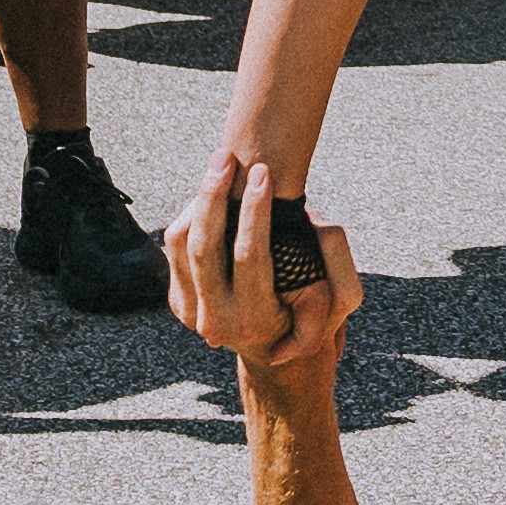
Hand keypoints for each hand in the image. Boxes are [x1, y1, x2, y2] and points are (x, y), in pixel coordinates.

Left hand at [165, 158, 360, 374]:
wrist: (271, 347)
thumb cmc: (305, 314)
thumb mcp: (330, 299)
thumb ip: (333, 264)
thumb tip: (316, 223)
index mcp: (256, 319)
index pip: (250, 255)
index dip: (255, 210)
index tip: (263, 173)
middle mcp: (217, 321)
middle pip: (204, 246)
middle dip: (215, 194)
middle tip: (227, 157)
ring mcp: (191, 313)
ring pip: (180, 242)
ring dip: (199, 198)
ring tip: (220, 167)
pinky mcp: (178, 301)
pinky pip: (172, 248)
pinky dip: (189, 215)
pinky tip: (211, 194)